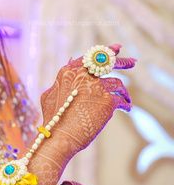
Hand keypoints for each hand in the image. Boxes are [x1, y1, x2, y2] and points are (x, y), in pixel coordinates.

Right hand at [33, 43, 135, 171]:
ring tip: (126, 98)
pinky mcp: (107, 100)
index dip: (105, 51)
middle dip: (122, 61)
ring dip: (123, 91)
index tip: (116, 48)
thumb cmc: (53, 120)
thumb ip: (60, 79)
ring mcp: (96, 86)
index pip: (90, 57)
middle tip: (133, 61)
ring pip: (117, 83)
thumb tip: (69, 61)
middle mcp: (84, 75)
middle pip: (108, 62)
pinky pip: (121, 99)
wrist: (60, 136)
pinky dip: (125, 103)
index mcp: (69, 72)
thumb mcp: (50, 95)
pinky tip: (127, 108)